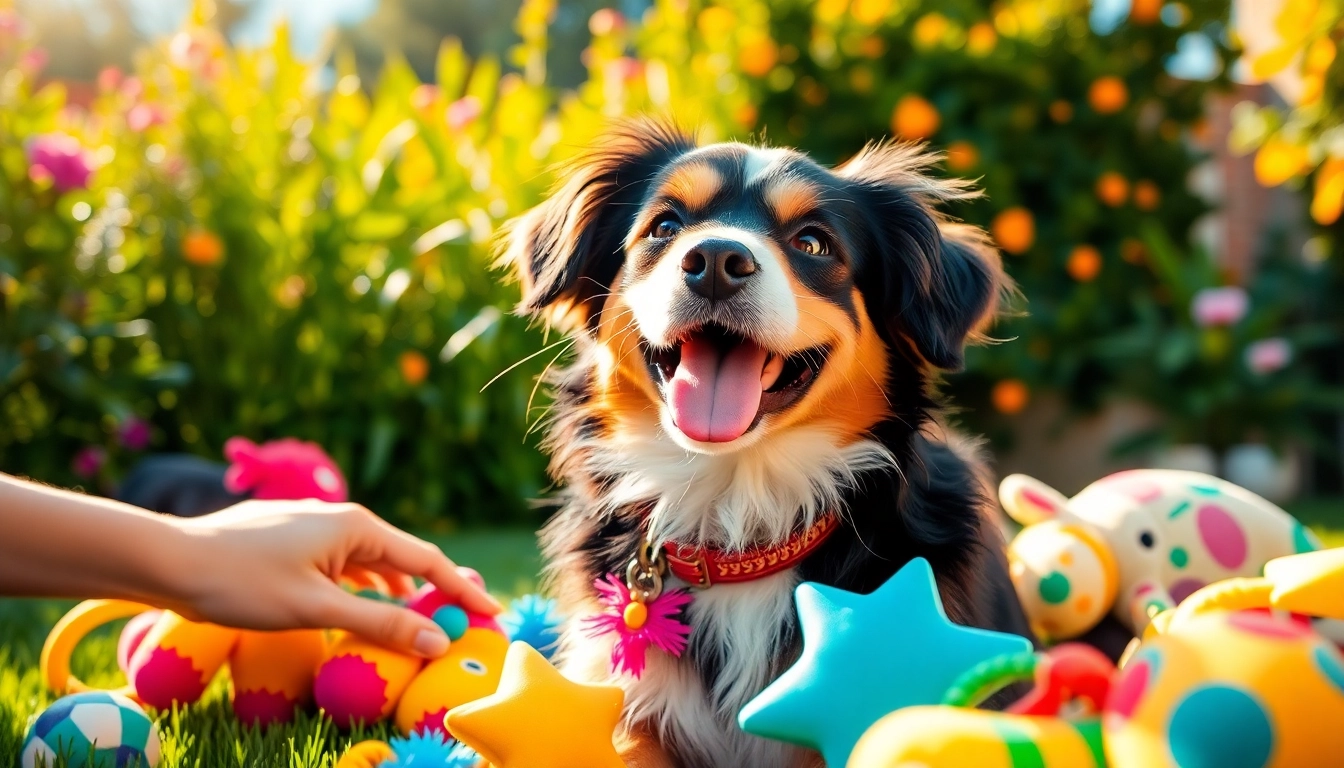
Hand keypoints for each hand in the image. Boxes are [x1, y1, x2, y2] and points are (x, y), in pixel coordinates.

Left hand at [165, 500, 501, 657]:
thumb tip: (439, 641)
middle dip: (435, 592)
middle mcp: (344, 518)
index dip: (462, 592)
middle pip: (405, 559)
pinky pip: (346, 562)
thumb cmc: (242, 582)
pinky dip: (366, 587)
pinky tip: (362, 605)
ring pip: (373, 562)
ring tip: (419, 621)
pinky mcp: (295, 538)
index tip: (492, 615)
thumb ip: (381, 624)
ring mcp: (317, 526)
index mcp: (358, 526)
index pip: (427, 562)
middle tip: (463, 623)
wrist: (169, 558)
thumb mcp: (317, 608)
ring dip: (399, 592)